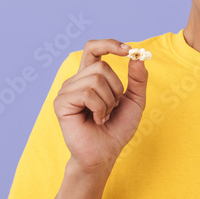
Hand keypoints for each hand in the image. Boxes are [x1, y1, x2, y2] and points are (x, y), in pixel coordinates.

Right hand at [53, 39, 147, 173]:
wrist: (105, 154)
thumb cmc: (117, 129)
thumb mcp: (135, 101)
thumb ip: (138, 79)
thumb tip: (138, 56)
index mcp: (89, 77)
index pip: (93, 48)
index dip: (109, 44)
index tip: (128, 51)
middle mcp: (75, 81)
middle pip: (101, 66)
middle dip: (115, 89)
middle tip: (111, 109)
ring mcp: (66, 91)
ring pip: (95, 79)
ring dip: (108, 102)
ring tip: (102, 116)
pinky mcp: (61, 103)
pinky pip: (87, 94)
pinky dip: (99, 109)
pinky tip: (95, 121)